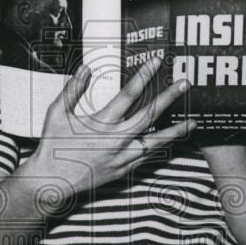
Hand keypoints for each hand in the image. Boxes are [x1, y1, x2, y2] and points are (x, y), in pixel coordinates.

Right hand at [26, 57, 195, 196]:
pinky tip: (170, 142)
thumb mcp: (56, 113)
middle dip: (169, 98)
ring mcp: (122, 158)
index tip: (156, 62)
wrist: (52, 182)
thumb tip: (86, 69)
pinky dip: (161, 148)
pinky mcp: (123, 170)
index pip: (128, 94)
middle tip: (184, 85)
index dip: (144, 76)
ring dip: (176, 131)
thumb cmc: (52, 146)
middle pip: (149, 116)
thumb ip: (72, 89)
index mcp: (101, 124)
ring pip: (156, 142)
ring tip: (193, 122)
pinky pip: (147, 157)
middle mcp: (116, 141)